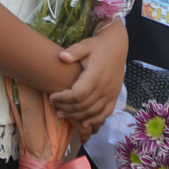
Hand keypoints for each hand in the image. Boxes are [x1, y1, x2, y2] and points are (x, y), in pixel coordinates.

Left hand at [49, 21, 127, 137]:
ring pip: (92, 112)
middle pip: (83, 106)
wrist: (116, 47)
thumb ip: (74, 51)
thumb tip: (61, 57)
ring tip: (62, 113)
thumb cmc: (97, 46)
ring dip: (77, 116)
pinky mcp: (114, 97)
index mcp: (95, 75)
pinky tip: (83, 123)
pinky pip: (105, 113)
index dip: (64, 98)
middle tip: (54, 106)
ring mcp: (110, 94)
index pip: (78, 94)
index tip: (52, 97)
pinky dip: (95, 120)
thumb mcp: (85, 45)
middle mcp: (104, 87)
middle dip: (66, 108)